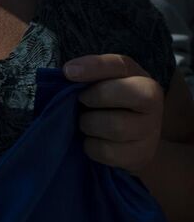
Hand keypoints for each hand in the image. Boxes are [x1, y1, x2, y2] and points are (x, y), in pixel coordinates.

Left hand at [67, 54, 164, 172]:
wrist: (131, 140)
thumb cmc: (109, 105)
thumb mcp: (104, 84)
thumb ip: (90, 74)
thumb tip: (69, 72)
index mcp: (141, 79)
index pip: (121, 66)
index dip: (94, 67)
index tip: (68, 72)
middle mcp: (153, 104)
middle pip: (124, 94)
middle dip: (94, 97)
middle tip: (82, 102)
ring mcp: (150, 132)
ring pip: (115, 126)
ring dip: (90, 124)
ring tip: (86, 123)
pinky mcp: (140, 156)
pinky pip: (107, 151)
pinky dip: (92, 146)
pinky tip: (93, 140)